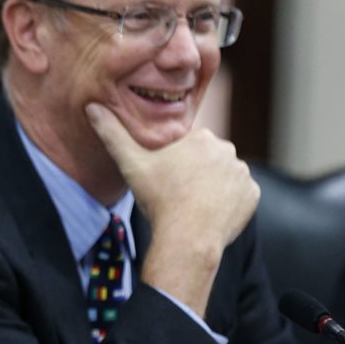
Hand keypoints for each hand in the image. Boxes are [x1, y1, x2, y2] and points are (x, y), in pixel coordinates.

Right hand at [86, 102, 257, 250]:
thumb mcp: (130, 163)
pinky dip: (227, 202)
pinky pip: (238, 195)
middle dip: (194, 172)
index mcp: (200, 137)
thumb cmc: (159, 198)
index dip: (172, 163)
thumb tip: (92, 107)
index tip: (163, 179)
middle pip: (206, 159)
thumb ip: (112, 133)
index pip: (186, 146)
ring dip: (211, 186)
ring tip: (191, 204)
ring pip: (223, 176)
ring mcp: (243, 173)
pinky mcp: (252, 195)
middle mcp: (227, 149)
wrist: (188, 237)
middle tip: (176, 193)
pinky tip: (209, 213)